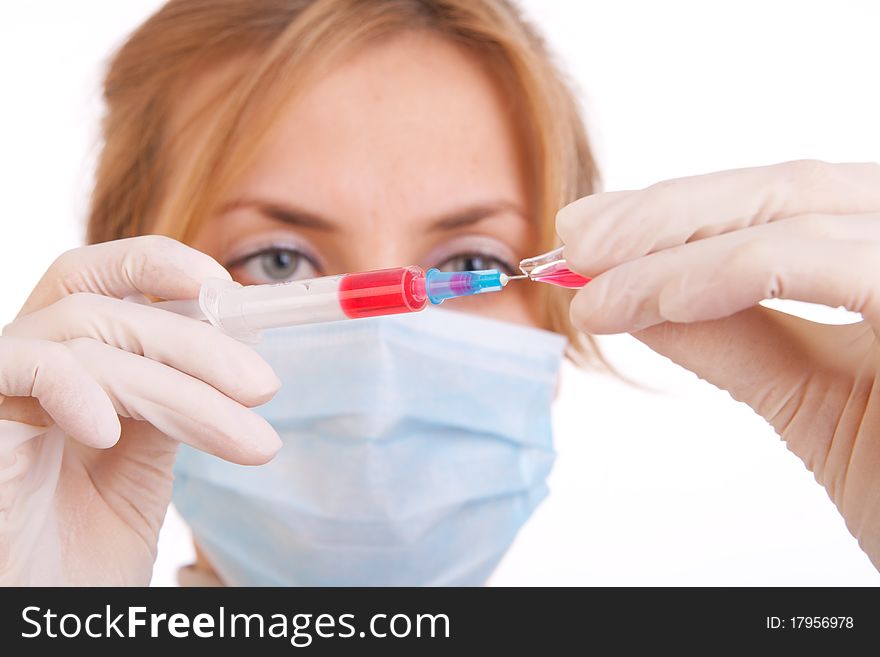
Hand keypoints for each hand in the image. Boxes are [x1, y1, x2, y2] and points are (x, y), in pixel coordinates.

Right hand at [0, 236, 280, 584]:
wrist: (34, 619)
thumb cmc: (77, 560)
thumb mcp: (141, 472)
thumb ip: (166, 408)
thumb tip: (224, 357)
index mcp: (62, 371)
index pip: (97, 281)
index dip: (155, 265)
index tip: (224, 289)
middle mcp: (23, 370)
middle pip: (105, 307)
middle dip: (197, 344)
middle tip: (264, 387)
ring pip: (84, 338)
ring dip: (179, 388)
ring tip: (243, 439)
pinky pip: (20, 366)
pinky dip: (75, 388)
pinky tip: (111, 434)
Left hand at [556, 160, 879, 568]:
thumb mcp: (811, 398)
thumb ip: (732, 336)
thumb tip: (637, 294)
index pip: (783, 204)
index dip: (681, 213)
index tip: (592, 238)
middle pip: (787, 188)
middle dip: (665, 214)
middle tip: (575, 244)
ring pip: (794, 212)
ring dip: (672, 246)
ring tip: (594, 287)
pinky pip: (825, 260)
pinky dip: (729, 271)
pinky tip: (656, 299)